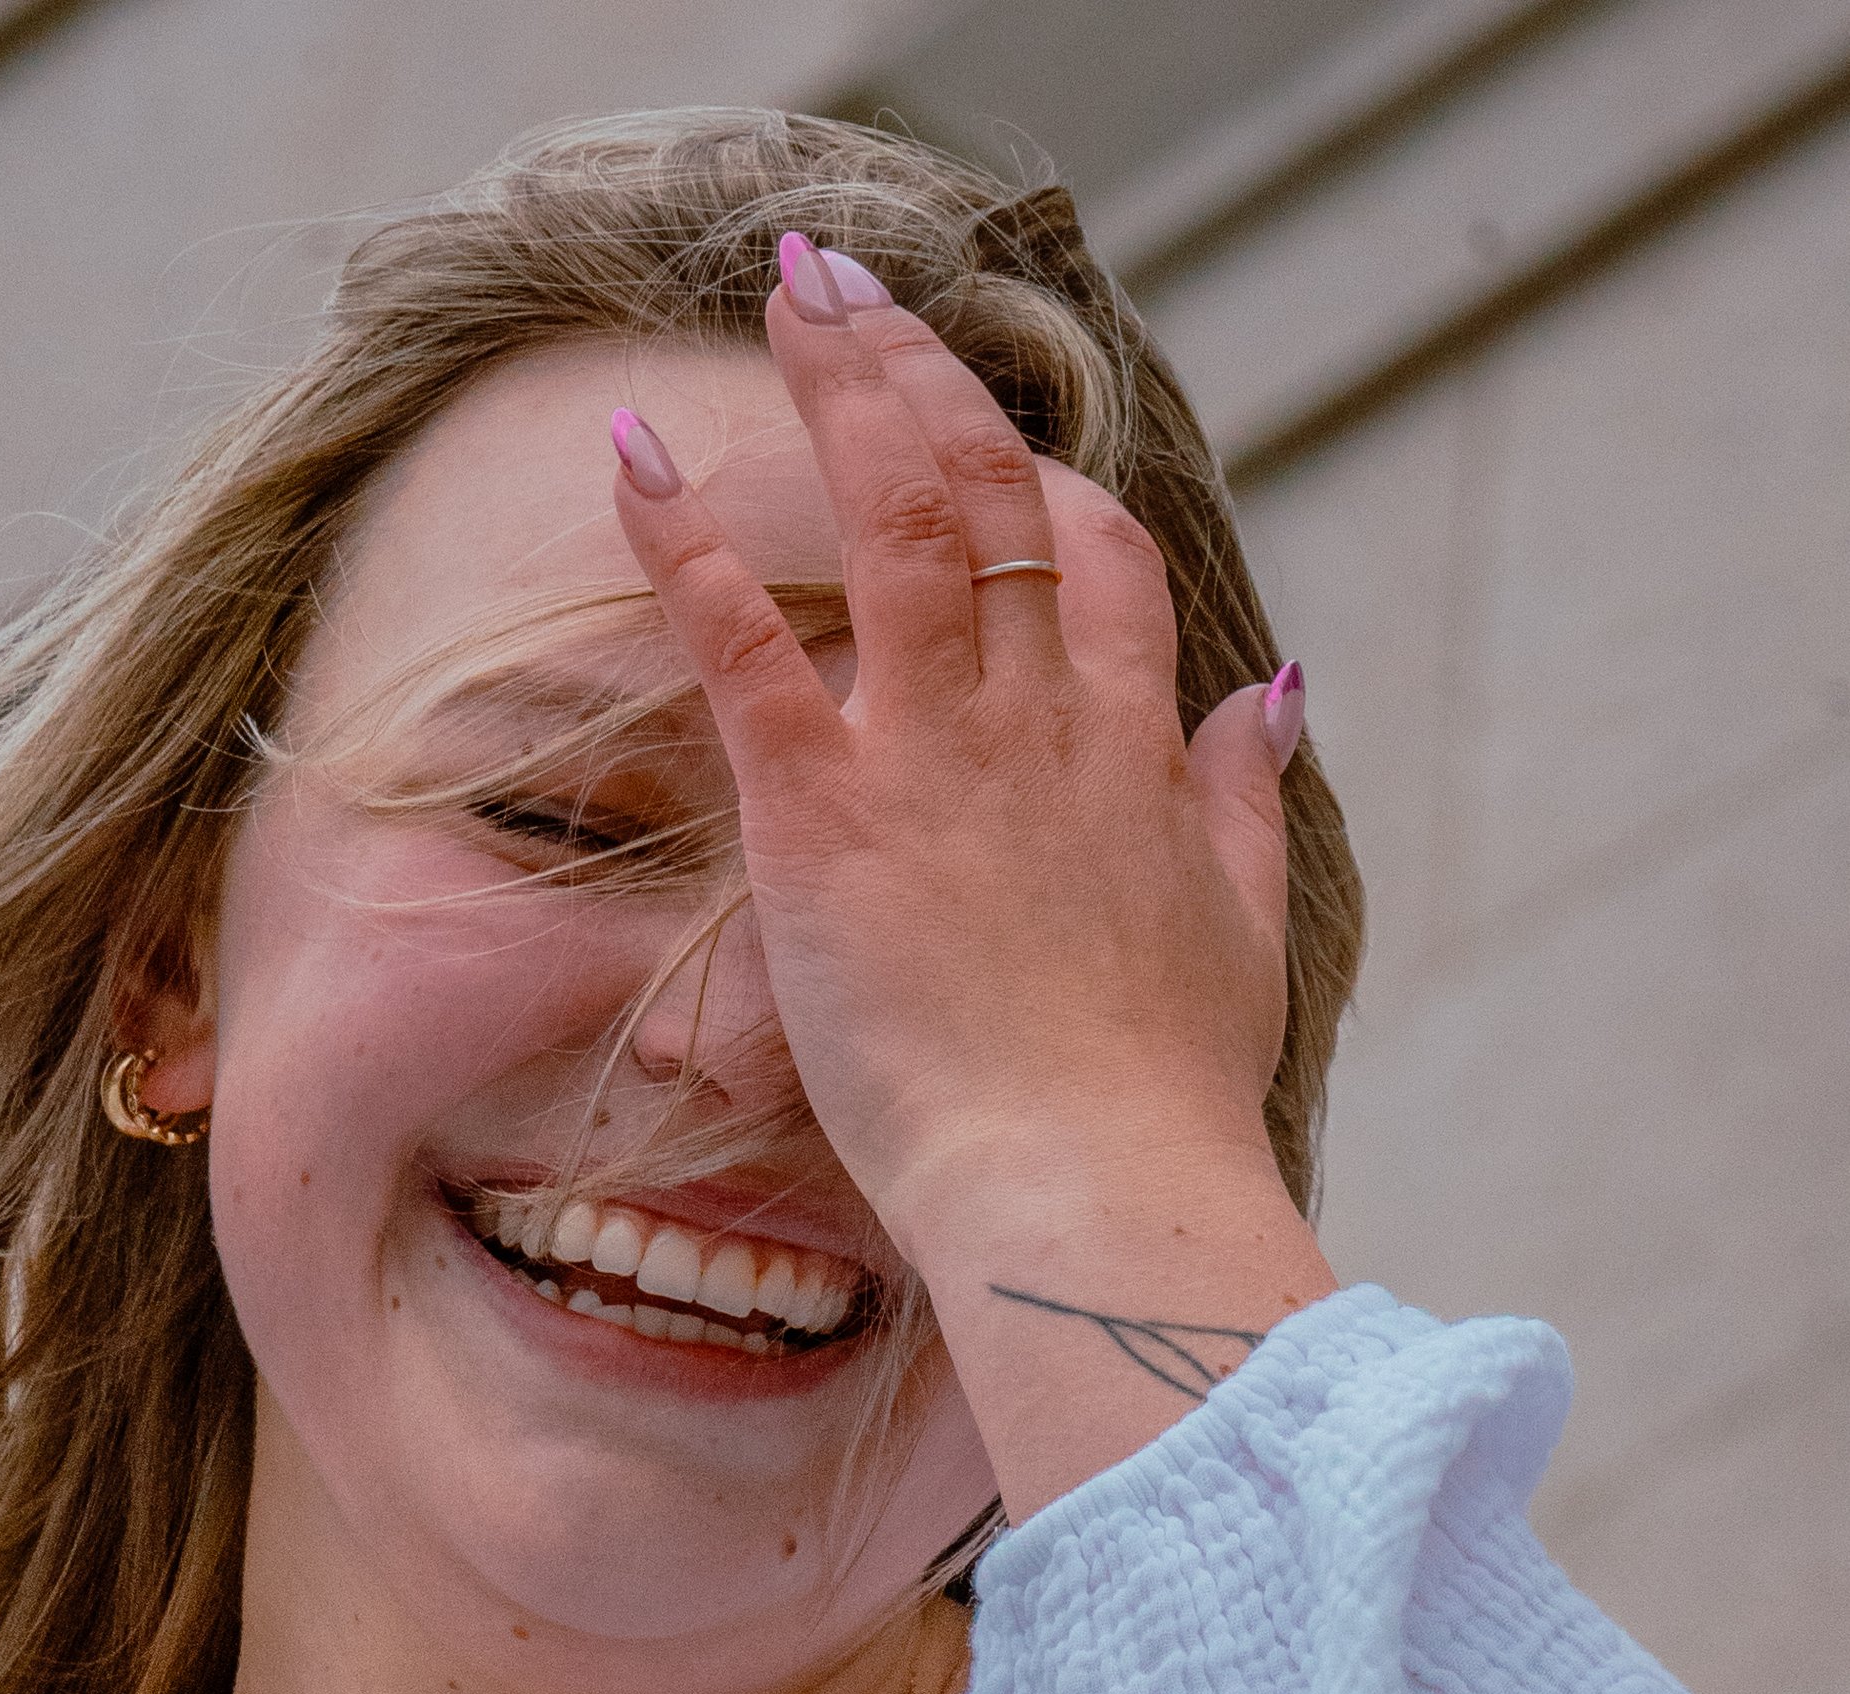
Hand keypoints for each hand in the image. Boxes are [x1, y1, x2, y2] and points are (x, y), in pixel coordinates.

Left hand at [608, 246, 1306, 1292]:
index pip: (1097, 561)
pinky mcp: (827, 818)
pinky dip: (684, 541)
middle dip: (922, 369)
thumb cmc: (1159, 1107)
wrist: (1090, 1193)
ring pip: (893, 514)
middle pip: (992, 489)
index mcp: (1131, 753)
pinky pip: (744, 643)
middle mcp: (1038, 721)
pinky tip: (631, 456)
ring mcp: (934, 757)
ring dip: (837, 385)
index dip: (1044, 481)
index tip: (992, 436)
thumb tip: (1278, 689)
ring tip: (788, 288)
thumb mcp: (1242, 939)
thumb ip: (1244, 802)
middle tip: (851, 284)